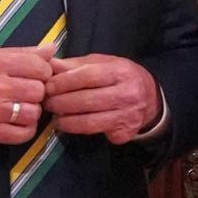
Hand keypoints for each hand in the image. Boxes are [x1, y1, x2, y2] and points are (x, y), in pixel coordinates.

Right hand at [0, 48, 56, 143]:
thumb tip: (51, 49)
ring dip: (31, 111)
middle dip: (37, 91)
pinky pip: (22, 134)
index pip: (39, 67)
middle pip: (38, 90)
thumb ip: (21, 52)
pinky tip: (18, 122)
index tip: (35, 75)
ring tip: (20, 107)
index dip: (43, 72)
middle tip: (26, 92)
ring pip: (33, 112)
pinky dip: (26, 129)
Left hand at [41, 53, 161, 143]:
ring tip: (55, 118)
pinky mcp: (124, 133)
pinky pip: (97, 133)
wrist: (150, 100)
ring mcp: (127, 116)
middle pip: (87, 100)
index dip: (65, 82)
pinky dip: (79, 131)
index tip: (48, 86)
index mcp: (120, 72)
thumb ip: (76, 65)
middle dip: (61, 103)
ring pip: (90, 122)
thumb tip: (48, 64)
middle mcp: (127, 94)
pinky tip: (70, 126)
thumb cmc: (120, 77)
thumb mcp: (102, 64)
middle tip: (46, 103)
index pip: (88, 76)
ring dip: (67, 121)